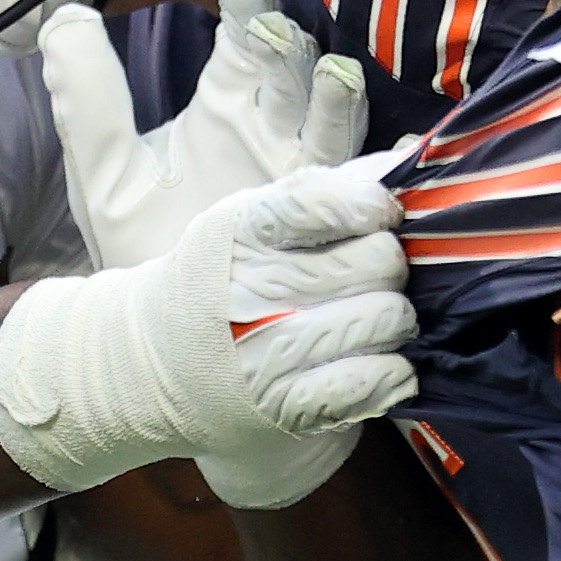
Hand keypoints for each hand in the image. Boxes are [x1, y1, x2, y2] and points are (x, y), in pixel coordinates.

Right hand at [0, 157, 418, 507]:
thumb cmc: (218, 279)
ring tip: (373, 319)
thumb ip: (329, 187)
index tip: (380, 217)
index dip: (375, 207)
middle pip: (378, 262)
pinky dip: (393, 371)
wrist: (150, 364)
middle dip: (390, 265)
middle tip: (376, 275)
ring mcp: (270, 353)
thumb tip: (411, 153)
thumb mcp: (249, 219)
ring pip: (387, 319)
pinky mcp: (288, 407)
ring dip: (395, 319)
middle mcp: (254, 289)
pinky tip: (377, 361)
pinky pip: (374, 381)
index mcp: (243, 229)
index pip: (329, 202)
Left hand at [40, 0, 370, 271]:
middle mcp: (275, 129)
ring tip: (333, 75)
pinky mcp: (329, 225)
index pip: (243, 37)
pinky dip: (387, 169)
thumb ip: (87, 100)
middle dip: (287, 47)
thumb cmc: (143, 245)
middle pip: (293, 71)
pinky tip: (401, 151)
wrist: (168, 331)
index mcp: (225, 103)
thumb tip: (64, 19)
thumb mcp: (105, 172)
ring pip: (334, 120)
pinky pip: (366, 190)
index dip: (249, 4)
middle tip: (271, 34)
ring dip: (336, 95)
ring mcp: (308, 176)